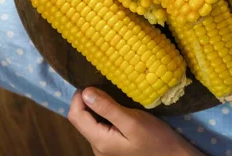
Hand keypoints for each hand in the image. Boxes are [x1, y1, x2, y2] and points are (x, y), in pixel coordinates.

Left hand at [68, 88, 203, 155]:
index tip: (93, 82)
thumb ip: (107, 108)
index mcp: (99, 141)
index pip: (75, 116)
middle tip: (104, 85)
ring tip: (112, 95)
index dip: (79, 97)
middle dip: (88, 101)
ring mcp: (104, 148)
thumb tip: (85, 92)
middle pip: (81, 119)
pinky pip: (100, 126)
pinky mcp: (112, 146)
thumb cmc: (156, 139)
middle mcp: (97, 147)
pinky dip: (104, 114)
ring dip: (97, 107)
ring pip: (91, 122)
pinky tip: (117, 108)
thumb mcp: (132, 120)